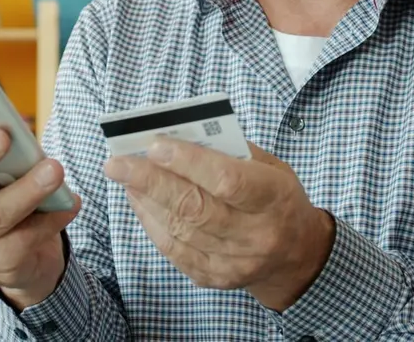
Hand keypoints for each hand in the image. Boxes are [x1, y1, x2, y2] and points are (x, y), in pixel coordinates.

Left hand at [103, 139, 333, 310]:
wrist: (297, 255)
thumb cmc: (277, 198)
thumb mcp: (270, 167)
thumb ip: (230, 152)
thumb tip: (179, 137)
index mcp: (273, 199)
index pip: (227, 181)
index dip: (189, 163)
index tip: (155, 145)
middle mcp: (256, 235)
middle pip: (195, 208)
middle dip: (150, 181)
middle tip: (117, 162)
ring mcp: (235, 262)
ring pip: (179, 230)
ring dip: (145, 200)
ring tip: (124, 175)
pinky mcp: (215, 277)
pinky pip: (174, 250)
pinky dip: (151, 222)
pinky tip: (139, 200)